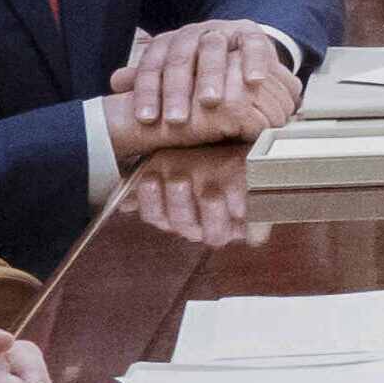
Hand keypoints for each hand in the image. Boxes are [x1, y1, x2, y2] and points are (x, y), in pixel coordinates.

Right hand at [104, 151, 264, 255]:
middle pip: (183, 225)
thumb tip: (125, 202)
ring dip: (210, 213)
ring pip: (214, 235)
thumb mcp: (174, 159)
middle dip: (179, 202)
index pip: (156, 215)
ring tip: (210, 191)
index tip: (149, 178)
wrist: (247, 147)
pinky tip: (244, 206)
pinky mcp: (258, 222)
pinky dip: (249, 223)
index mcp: (174, 213)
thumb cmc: (205, 154)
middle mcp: (199, 225)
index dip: (150, 201)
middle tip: (180, 178)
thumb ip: (148, 177)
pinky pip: (253, 233)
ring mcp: (228, 226)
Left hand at [105, 20, 305, 150]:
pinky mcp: (251, 32)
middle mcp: (192, 33)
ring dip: (211, 76)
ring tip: (211, 103)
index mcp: (167, 44)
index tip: (146, 120)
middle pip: (179, 59)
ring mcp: (222, 30)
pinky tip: (253, 82)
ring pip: (212, 49)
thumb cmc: (197, 72)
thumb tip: (115, 82)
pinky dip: (253, 61)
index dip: (147, 92)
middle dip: (177, 90)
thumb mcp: (170, 76)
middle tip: (176, 120)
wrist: (235, 47)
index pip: (151, 66)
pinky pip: (253, 44)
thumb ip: (146, 81)